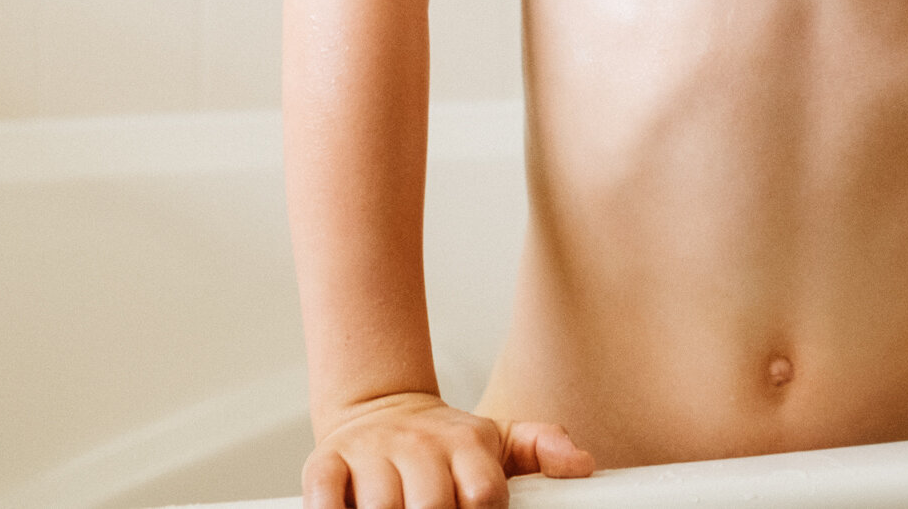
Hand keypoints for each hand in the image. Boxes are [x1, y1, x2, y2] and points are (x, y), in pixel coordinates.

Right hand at [303, 391, 593, 508]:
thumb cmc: (448, 443)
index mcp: (466, 444)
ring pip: (380, 508)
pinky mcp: (326, 462)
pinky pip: (325, 499)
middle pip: (430, 507)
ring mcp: (370, 453)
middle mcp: (418, 446)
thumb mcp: (501, 439)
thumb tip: (582, 465)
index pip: (484, 493)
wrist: (383, 408)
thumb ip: (545, 447)